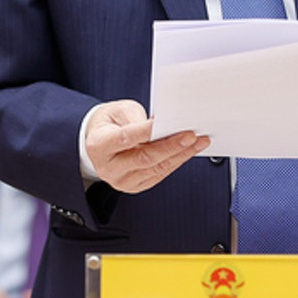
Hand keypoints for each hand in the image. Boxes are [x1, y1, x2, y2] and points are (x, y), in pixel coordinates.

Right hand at [84, 99, 209, 192]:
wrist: (98, 142)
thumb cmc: (109, 123)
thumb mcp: (117, 110)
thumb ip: (135, 117)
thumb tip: (159, 125)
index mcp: (99, 145)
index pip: (126, 138)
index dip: (146, 131)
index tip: (166, 123)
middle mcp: (108, 167)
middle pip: (144, 158)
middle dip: (171, 146)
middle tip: (191, 135)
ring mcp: (121, 180)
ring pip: (155, 168)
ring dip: (180, 155)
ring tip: (198, 142)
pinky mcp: (134, 186)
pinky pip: (159, 175)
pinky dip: (175, 162)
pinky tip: (188, 152)